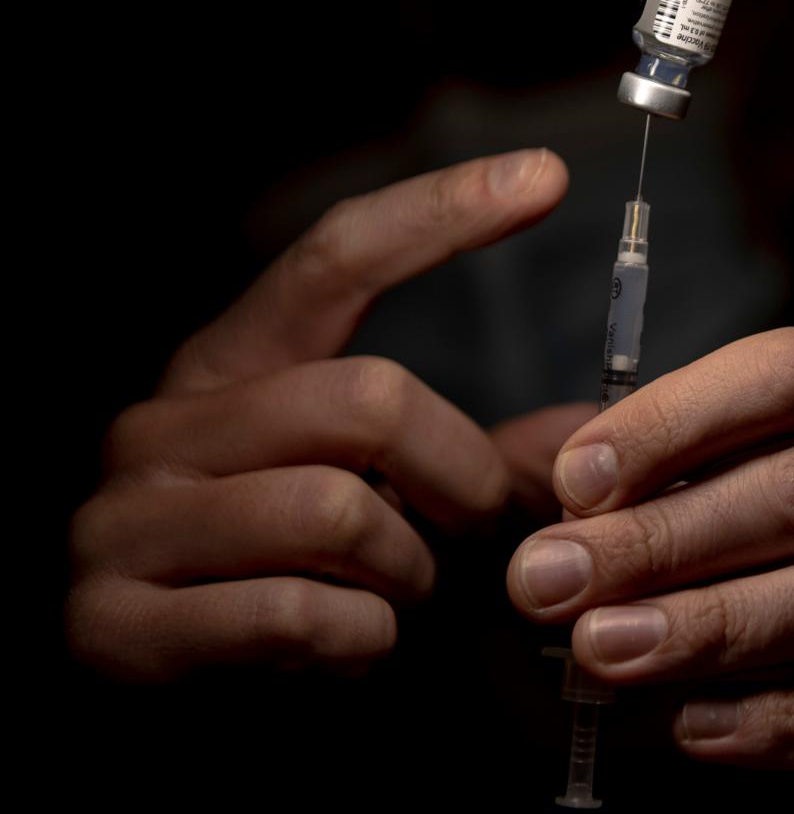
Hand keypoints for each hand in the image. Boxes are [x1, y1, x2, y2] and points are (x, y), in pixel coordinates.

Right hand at [67, 148, 568, 680]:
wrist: (150, 708)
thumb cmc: (287, 580)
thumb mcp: (380, 499)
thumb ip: (472, 461)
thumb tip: (590, 433)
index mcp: (233, 368)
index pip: (337, 256)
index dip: (443, 212)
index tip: (546, 176)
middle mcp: (166, 422)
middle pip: (369, 396)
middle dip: (459, 478)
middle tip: (471, 533)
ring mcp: (126, 519)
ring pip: (338, 511)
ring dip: (408, 575)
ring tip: (396, 601)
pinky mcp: (114, 622)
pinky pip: (297, 614)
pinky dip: (359, 644)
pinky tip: (345, 651)